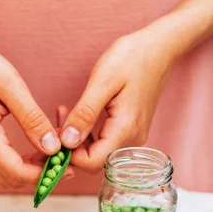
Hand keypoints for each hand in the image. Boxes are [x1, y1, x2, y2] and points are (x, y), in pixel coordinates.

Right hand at [0, 29, 61, 187]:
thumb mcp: (11, 86)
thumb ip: (33, 119)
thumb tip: (53, 147)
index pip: (16, 173)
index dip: (45, 175)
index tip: (67, 167)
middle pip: (10, 180)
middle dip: (38, 176)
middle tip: (63, 161)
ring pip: (2, 175)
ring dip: (27, 170)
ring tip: (51, 153)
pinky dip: (16, 163)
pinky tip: (33, 148)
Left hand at [60, 25, 174, 172]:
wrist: (158, 48)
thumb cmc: (132, 58)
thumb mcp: (103, 82)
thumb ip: (84, 114)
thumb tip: (67, 142)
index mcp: (125, 129)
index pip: (92, 162)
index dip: (69, 155)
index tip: (54, 136)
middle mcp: (132, 139)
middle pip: (94, 161)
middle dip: (70, 148)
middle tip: (56, 122)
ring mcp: (133, 135)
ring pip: (98, 153)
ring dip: (77, 140)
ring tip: (63, 114)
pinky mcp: (131, 129)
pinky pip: (105, 141)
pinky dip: (87, 134)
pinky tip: (77, 116)